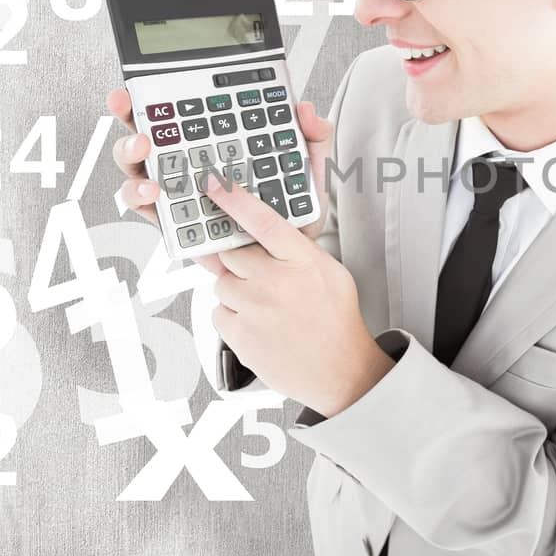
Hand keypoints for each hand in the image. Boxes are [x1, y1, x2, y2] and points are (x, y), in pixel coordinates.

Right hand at [104, 87, 335, 277]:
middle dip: (130, 118)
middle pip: (145, 133)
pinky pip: (147, 209)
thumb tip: (305, 110)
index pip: (180, 110)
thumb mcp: (307, 170)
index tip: (141, 84)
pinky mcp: (173, 222)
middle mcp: (186, 162)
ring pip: (137, 168)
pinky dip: (142, 198)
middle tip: (141, 113)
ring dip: (130, 155)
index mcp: (213, 140)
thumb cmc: (292, 212)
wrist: (291, 260)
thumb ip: (312, 138)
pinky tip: (155, 192)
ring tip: (144, 151)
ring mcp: (176, 191)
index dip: (155, 94)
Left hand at [202, 171, 392, 415]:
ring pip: (222, 284)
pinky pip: (219, 313)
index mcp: (300, 260)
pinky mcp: (239, 334)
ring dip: (236, 293)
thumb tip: (267, 234)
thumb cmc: (336, 321)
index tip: (215, 184)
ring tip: (264, 309)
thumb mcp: (329, 271)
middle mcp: (275, 280)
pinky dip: (232, 318)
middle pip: (232, 254)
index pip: (262, 220)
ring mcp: (254, 308)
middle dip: (240, 264)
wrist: (340, 371)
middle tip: (259, 279)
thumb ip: (298, 250)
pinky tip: (257, 326)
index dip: (234, 199)